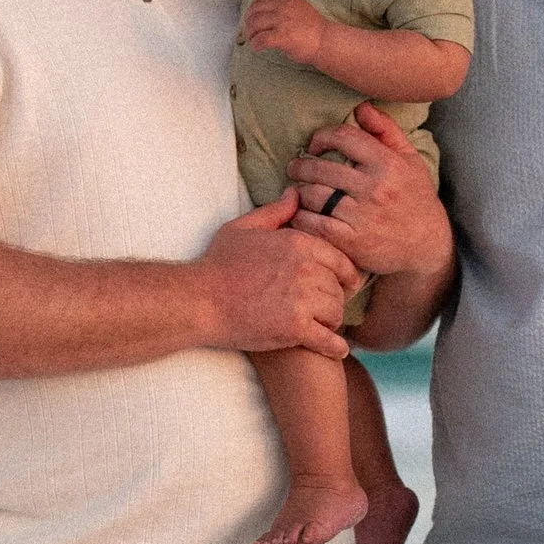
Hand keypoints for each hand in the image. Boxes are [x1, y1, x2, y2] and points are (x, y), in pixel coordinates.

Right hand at [197, 191, 357, 362]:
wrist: (198, 301)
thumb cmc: (218, 264)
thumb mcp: (244, 228)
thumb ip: (275, 212)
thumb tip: (296, 194)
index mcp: (298, 243)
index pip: (341, 260)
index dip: (345, 275)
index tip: (343, 285)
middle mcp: (306, 269)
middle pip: (340, 287)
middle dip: (335, 298)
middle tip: (326, 308)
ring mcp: (302, 299)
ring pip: (336, 312)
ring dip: (332, 322)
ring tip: (323, 327)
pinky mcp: (295, 328)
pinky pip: (329, 340)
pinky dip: (335, 347)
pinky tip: (336, 350)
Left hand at [241, 0, 332, 64]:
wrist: (326, 41)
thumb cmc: (312, 28)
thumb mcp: (298, 8)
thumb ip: (283, 6)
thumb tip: (264, 12)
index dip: (253, 8)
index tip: (252, 18)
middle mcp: (283, 7)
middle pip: (254, 11)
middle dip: (248, 22)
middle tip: (250, 32)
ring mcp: (282, 21)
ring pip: (255, 24)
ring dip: (250, 34)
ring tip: (253, 41)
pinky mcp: (282, 36)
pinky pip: (260, 39)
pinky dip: (255, 44)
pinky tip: (258, 48)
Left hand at [289, 105, 452, 285]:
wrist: (428, 245)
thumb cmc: (416, 198)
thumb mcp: (410, 160)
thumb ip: (386, 130)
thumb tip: (361, 106)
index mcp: (387, 163)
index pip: (343, 136)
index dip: (321, 136)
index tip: (315, 145)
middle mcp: (374, 187)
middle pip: (321, 167)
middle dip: (300, 166)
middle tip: (295, 168)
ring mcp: (362, 216)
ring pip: (313, 195)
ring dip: (299, 191)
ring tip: (297, 191)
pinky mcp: (352, 241)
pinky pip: (313, 224)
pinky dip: (301, 217)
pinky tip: (300, 214)